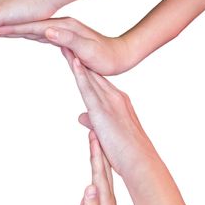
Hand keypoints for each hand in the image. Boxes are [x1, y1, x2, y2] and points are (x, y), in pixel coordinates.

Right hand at [0, 17, 133, 74]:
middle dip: (2, 27)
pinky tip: (15, 34)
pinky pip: (35, 35)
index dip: (9, 29)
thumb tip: (48, 31)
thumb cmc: (106, 57)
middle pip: (25, 25)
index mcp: (62, 28)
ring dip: (9, 30)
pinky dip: (22, 34)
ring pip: (28, 29)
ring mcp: (58, 31)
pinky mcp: (60, 39)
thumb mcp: (88, 49)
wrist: (119, 57)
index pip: (30, 27)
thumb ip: (68, 39)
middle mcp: (58, 27)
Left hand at [62, 50, 156, 175]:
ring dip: (75, 60)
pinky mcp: (103, 111)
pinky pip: (89, 89)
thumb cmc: (127, 153)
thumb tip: (82, 117)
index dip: (84, 68)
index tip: (73, 54)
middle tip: (65, 41)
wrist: (141, 162)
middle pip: (92, 74)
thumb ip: (94, 122)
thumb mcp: (107, 133)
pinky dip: (80, 74)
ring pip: (89, 77)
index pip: (96, 82)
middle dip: (78, 58)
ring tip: (64, 44)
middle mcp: (115, 97)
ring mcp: (110, 102)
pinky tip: (72, 61)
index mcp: (117, 102)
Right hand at [81, 130, 130, 204]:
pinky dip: (100, 163)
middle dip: (98, 144)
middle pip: (103, 164)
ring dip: (99, 152)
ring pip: (104, 169)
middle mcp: (107, 194)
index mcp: (104, 198)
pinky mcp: (106, 200)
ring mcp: (108, 197)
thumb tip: (89, 187)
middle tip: (93, 126)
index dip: (96, 152)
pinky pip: (103, 176)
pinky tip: (99, 159)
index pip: (99, 170)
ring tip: (95, 136)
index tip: (93, 133)